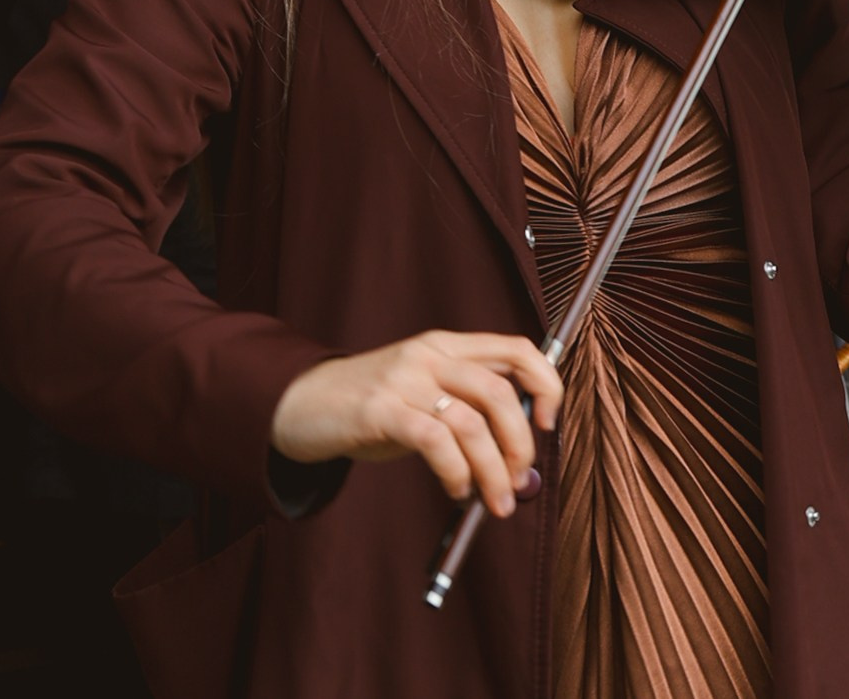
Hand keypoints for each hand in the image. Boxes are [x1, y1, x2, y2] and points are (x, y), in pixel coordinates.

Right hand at [269, 330, 560, 516]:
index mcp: (447, 345)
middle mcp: (430, 355)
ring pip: (472, 422)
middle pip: (500, 391)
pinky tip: (456, 490)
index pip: (518, 349)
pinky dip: (456, 472)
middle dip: (520, 443)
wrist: (300, 404)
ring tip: (494, 502)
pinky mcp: (380, 410)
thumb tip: (520, 470)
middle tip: (519, 479)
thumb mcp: (423, 397)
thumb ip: (469, 418)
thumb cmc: (370, 408)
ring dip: (493, 470)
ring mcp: (404, 379)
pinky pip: (436, 441)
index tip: (548, 424)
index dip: (546, 383)